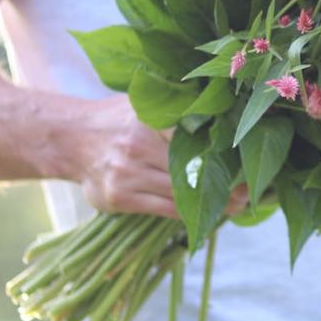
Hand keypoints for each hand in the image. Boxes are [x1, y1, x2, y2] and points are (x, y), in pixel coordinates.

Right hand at [68, 95, 247, 218]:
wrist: (70, 138)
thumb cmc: (119, 118)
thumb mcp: (146, 105)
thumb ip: (179, 110)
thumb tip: (227, 114)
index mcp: (149, 120)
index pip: (195, 139)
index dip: (224, 154)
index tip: (248, 162)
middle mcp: (136, 147)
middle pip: (191, 170)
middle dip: (224, 183)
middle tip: (249, 190)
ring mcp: (126, 176)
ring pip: (180, 195)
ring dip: (211, 204)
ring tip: (236, 205)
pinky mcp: (119, 199)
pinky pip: (163, 210)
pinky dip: (188, 215)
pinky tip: (206, 215)